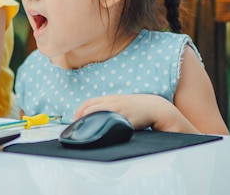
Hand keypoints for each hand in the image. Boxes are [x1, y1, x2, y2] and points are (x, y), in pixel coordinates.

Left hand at [73, 94, 187, 131]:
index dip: (79, 111)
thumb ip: (109, 108)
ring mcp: (117, 109)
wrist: (153, 107)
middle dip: (80, 117)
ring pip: (96, 112)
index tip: (75, 120)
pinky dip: (101, 125)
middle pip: (89, 107)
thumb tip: (96, 117)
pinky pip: (109, 121)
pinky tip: (98, 131)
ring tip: (84, 131)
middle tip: (77, 128)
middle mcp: (112, 102)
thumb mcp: (120, 104)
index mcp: (110, 99)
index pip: (88, 102)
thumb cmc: (136, 107)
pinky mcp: (125, 117)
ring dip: (88, 121)